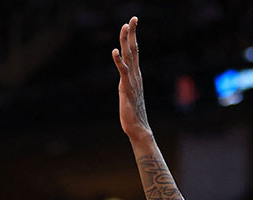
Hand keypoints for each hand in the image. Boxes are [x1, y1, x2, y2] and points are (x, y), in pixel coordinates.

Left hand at [112, 16, 151, 142]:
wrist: (138, 128)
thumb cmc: (133, 114)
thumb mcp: (128, 94)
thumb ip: (127, 85)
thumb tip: (124, 81)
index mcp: (136, 75)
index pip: (135, 51)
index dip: (133, 37)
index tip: (133, 22)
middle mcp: (135, 75)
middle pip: (134, 49)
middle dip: (132, 33)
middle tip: (133, 18)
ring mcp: (131, 81)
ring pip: (129, 56)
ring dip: (126, 41)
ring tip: (125, 27)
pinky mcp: (126, 88)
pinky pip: (122, 71)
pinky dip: (118, 60)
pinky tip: (114, 51)